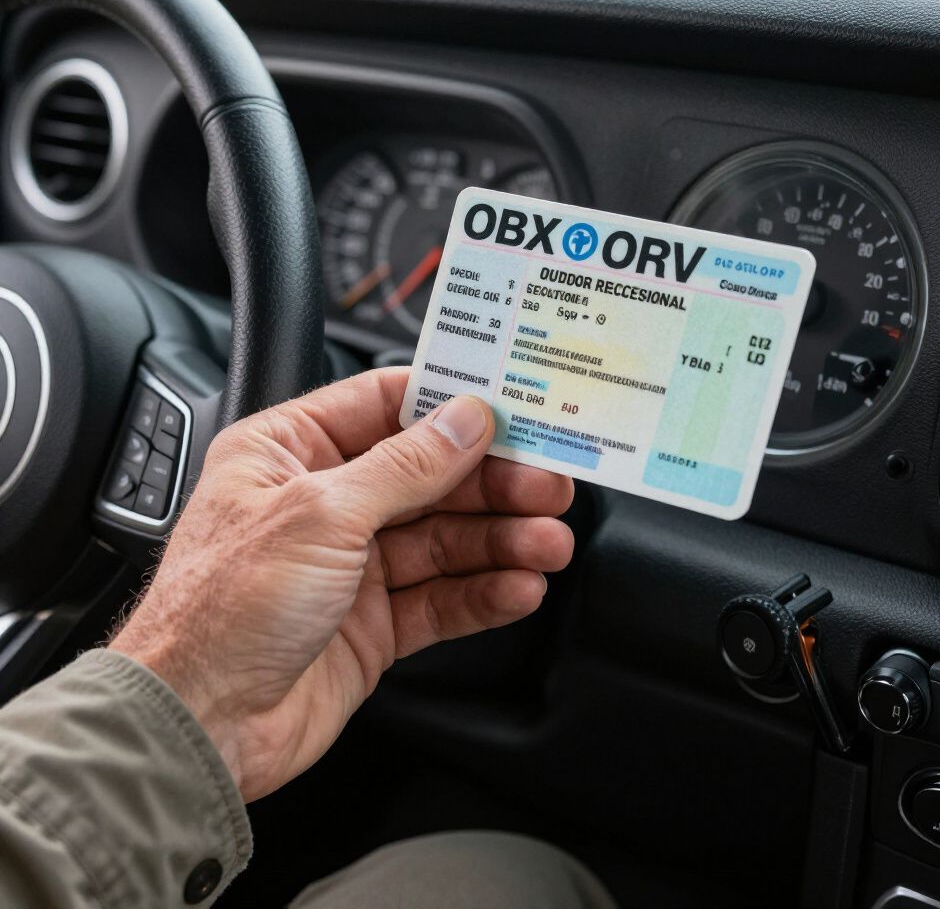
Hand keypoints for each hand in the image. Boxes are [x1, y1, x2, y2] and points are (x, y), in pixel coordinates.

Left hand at [109, 368, 573, 801]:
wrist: (198, 727)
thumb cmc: (220, 611)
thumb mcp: (321, 515)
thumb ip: (405, 467)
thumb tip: (464, 421)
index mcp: (290, 453)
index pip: (384, 406)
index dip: (449, 405)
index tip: (509, 407)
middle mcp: (324, 503)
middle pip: (428, 477)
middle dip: (492, 483)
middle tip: (549, 486)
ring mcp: (351, 566)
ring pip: (443, 540)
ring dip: (501, 540)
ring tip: (549, 543)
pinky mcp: (372, 623)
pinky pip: (440, 598)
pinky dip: (482, 593)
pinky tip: (519, 587)